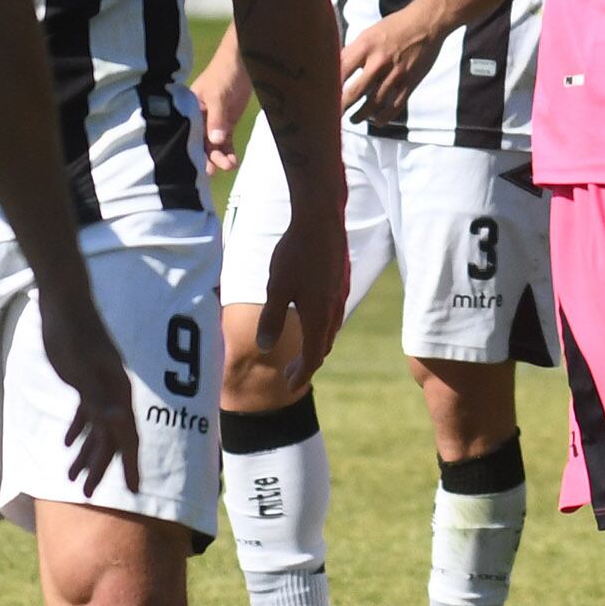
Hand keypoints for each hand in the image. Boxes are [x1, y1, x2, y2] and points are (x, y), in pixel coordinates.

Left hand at [31, 280, 141, 498]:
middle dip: (100, 467)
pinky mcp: (85, 379)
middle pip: (111, 437)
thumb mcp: (81, 367)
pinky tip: (67, 443)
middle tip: (86, 493)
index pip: (126, 436)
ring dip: (86, 453)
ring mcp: (100, 386)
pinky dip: (78, 429)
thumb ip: (98, 396)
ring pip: (97, 428)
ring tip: (72, 478)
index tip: (133, 489)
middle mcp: (113, 392)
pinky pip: (86, 412)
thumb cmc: (71, 333)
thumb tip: (118, 423)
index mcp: (116, 392)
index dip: (129, 464)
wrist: (64, 301)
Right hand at [192, 48, 254, 172]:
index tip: (196, 166)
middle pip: (200, 142)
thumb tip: (215, 141)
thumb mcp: (217, 94)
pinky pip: (226, 141)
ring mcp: (213, 120)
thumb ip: (216, 118)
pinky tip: (233, 162)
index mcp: (188, 109)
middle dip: (208, 156)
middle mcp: (198, 117)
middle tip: (216, 169)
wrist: (243, 61)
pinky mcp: (227, 122)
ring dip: (221, 156)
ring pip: (214, 144)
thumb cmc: (224, 72)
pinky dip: (229, 151)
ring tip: (230, 166)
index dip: (190, 150)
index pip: (186, 133)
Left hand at [256, 204, 350, 388]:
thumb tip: (264, 346)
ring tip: (299, 350)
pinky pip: (333, 314)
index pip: (312, 357)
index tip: (288, 386)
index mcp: (318, 316)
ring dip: (315, 345)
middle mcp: (334, 309)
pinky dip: (321, 327)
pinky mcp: (340, 281)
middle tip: (289, 373)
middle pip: (322, 347)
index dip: (300, 375)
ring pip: (330, 330)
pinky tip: (310, 317)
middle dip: (306, 364)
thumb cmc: (295, 252)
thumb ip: (271, 319)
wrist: (321, 218)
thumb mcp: (276, 287)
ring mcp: (340, 295)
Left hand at [340, 2, 445, 122]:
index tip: (322, 97)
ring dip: (360, 115)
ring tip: (354, 119)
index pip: (341, 71)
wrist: (426, 22)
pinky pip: (394, 106)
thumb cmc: (395, 27)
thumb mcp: (369, 34)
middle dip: (341, 108)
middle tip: (333, 116)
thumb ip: (353, 52)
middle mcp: (379, 61)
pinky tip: (376, 121)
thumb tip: (335, 69)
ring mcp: (395, 74)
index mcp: (365, 46)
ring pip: (374, 104)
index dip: (329, 87)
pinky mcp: (410, 82)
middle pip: (355, 92)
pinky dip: (383, 117)